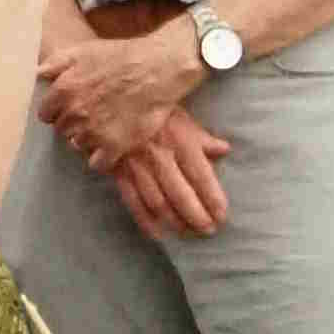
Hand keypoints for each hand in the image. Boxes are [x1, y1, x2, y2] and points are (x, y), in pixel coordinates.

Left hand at [35, 21, 207, 172]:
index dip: (57, 111)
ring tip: (103, 128)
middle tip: (90, 116)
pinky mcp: (115, 145)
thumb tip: (36, 75)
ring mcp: (94, 131)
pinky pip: (98, 163)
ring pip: (78, 145)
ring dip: (87, 139)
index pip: (45, 113)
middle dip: (72, 124)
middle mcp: (75, 113)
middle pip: (62, 130)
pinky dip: (102, 157)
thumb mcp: (82, 51)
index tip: (69, 108)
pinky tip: (111, 146)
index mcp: (64, 90)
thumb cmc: (120, 56)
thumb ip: (54, 63)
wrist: (158, 68)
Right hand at [112, 111, 231, 240]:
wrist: (109, 100)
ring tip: (188, 232)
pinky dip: (145, 220)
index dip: (213, 199)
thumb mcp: (181, 116)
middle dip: (196, 217)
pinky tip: (157, 233)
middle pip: (181, 194)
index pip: (201, 176)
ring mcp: (137, 165)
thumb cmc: (151, 109)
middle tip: (208, 230)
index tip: (222, 216)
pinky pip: (133, 201)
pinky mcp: (119, 171)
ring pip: (158, 202)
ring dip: (175, 221)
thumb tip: (224, 150)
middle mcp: (160, 155)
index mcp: (179, 140)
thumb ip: (202, 137)